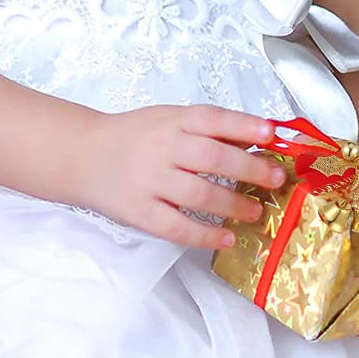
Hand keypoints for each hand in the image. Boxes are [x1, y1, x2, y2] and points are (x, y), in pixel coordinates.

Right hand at [73, 105, 286, 250]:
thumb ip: (209, 129)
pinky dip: (204, 235)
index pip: (215, 119)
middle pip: (214, 158)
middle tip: (276, 179)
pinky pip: (176, 227)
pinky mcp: (140, 212)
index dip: (245, 126)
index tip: (272, 134)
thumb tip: (258, 141)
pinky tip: (226, 238)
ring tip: (255, 212)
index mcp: (175, 121)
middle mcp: (164, 148)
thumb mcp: (170, 119)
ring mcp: (150, 181)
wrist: (82, 155)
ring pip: (199, 195)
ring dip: (233, 205)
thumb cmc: (137, 136)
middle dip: (250, 169)